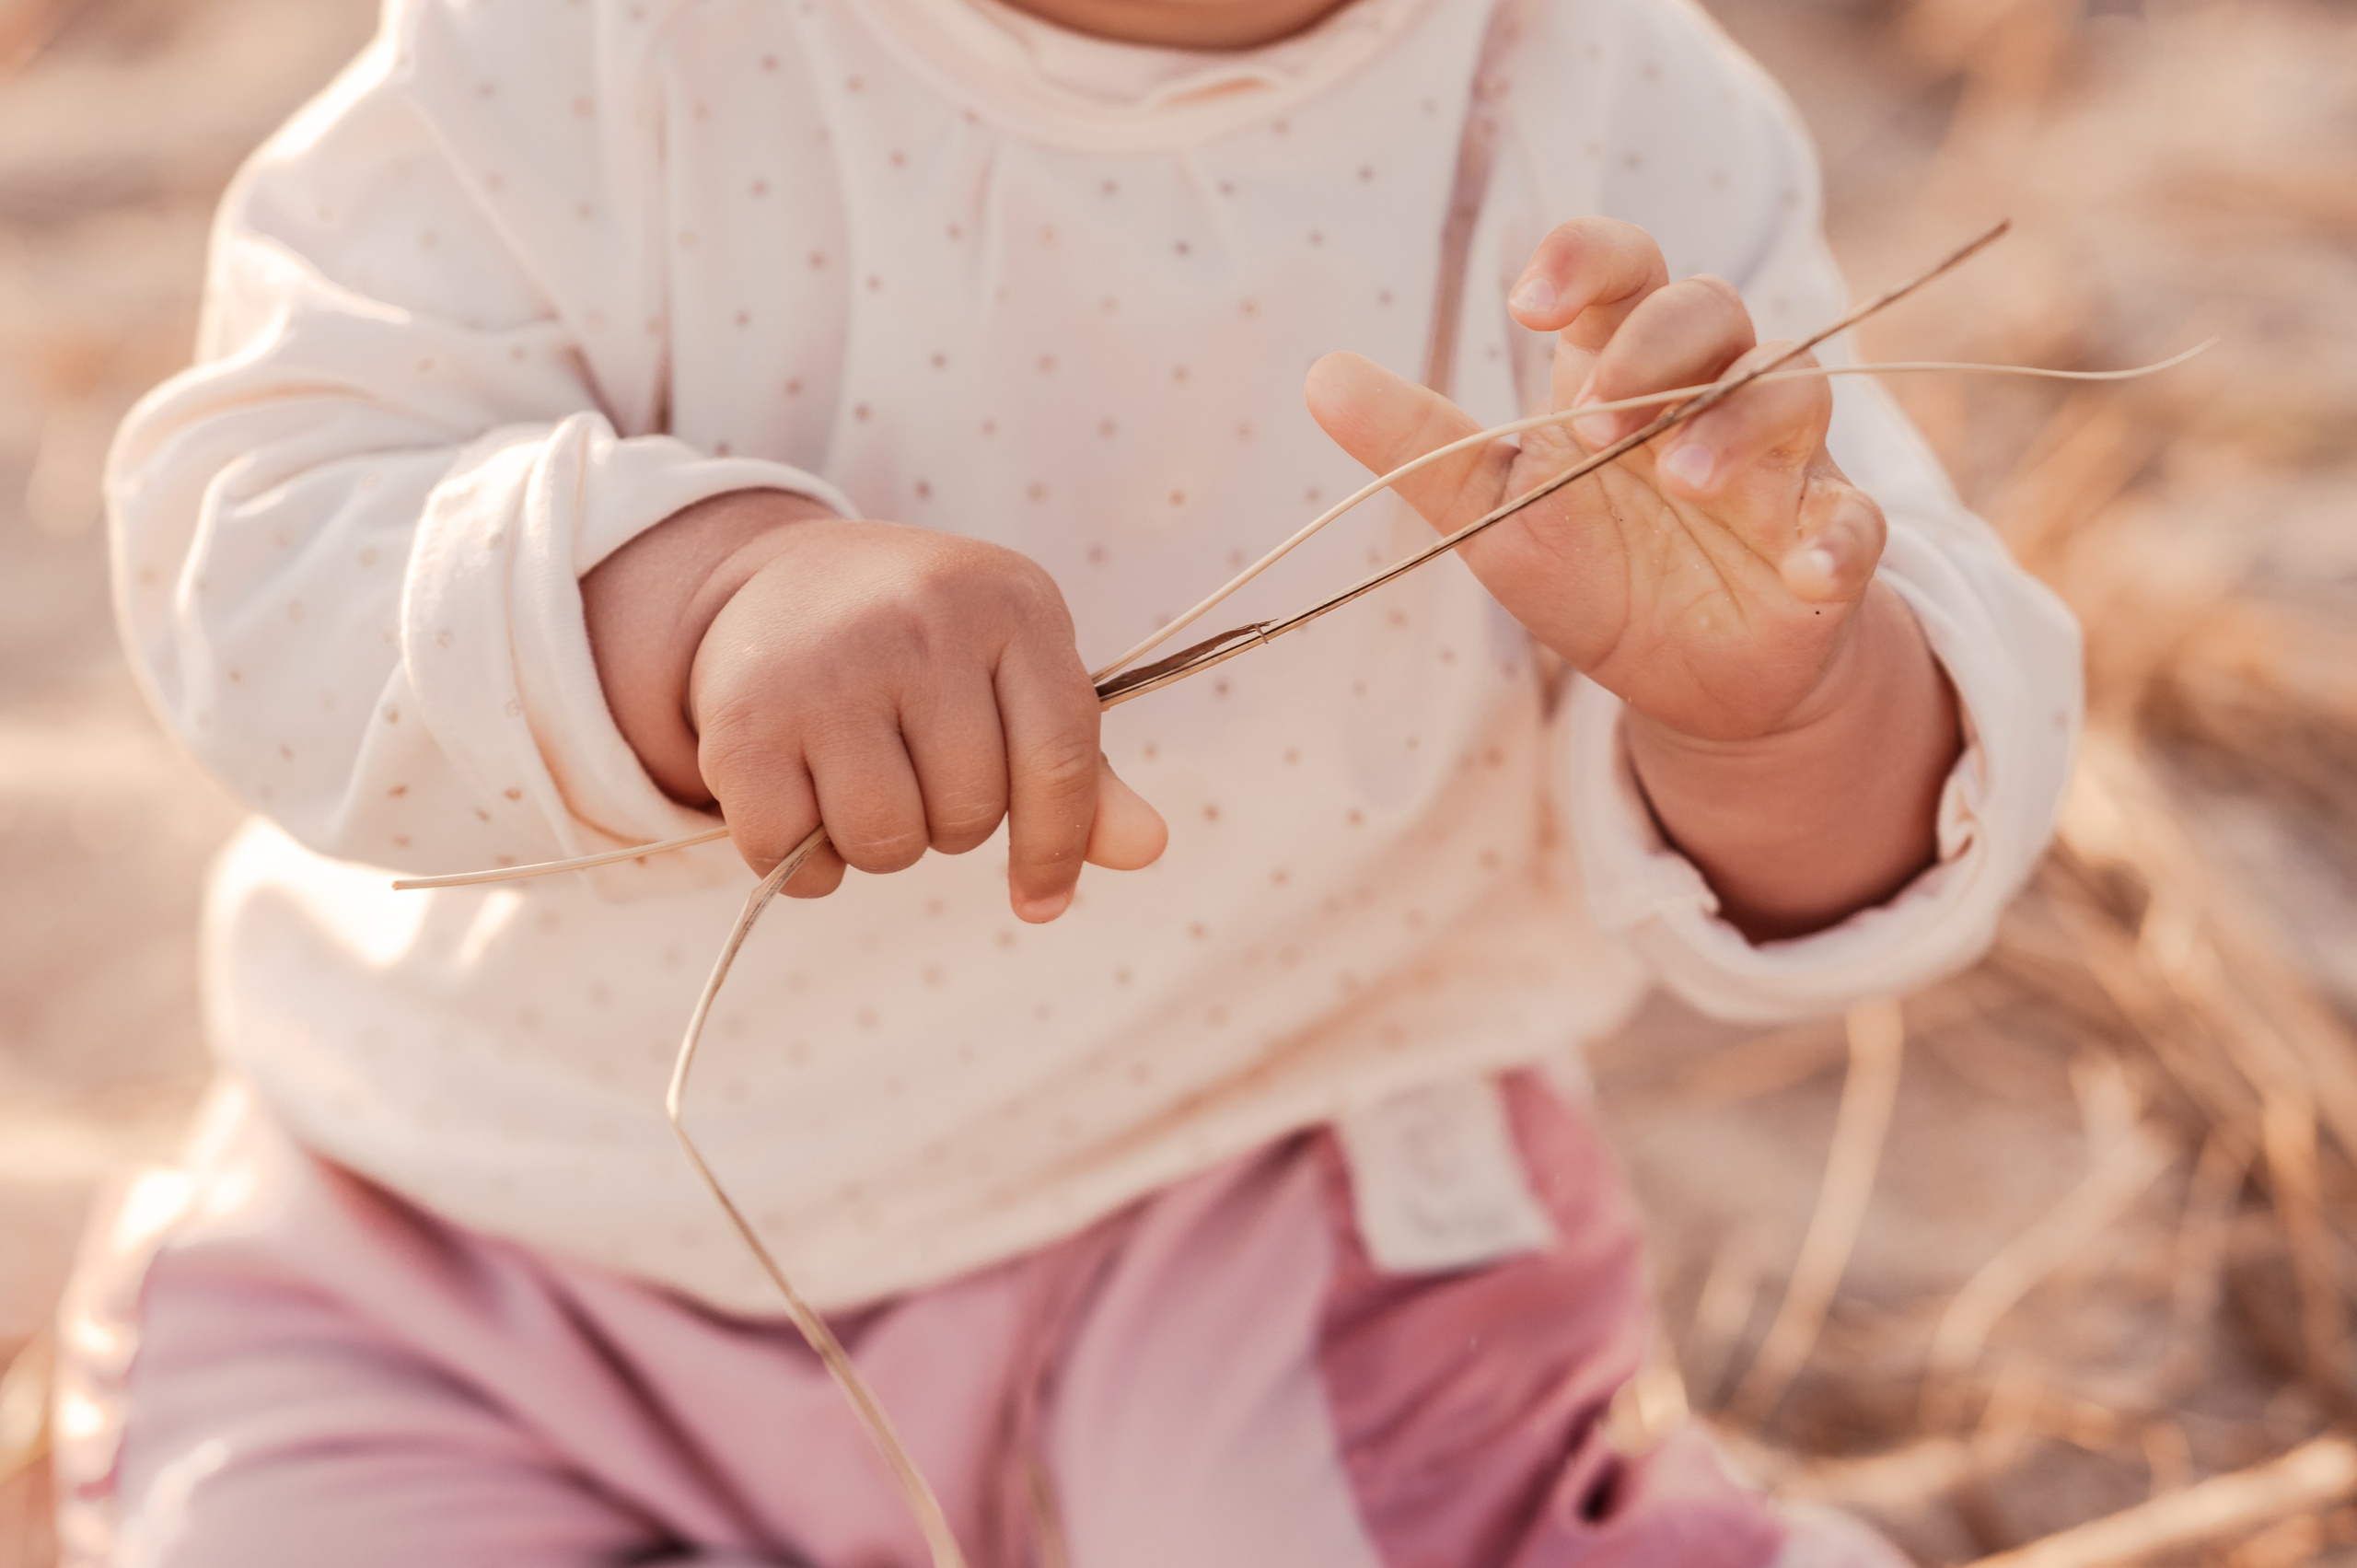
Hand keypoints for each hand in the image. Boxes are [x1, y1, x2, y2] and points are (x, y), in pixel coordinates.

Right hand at [584, 493, 1166, 919]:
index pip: (1060, 758)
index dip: (1057, 847)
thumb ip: (1080, 771)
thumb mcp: (1017, 678)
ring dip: (880, 848)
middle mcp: (921, 621)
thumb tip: (1149, 847)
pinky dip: (803, 866)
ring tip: (866, 788)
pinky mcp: (743, 719)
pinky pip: (790, 853)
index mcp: (1013, 605)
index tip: (1041, 900)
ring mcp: (828, 666)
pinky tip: (804, 808)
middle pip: (969, 811)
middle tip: (920, 777)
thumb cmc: (933, 651)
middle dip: (951, 825)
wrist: (787, 582)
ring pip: (886, 840)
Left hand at [1305, 218, 1959, 936]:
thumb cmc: (1591, 569)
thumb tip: (1320, 376)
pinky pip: (1855, 521)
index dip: (1589, 261)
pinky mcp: (1828, 544)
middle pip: (1714, 310)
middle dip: (1658, 347)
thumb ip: (1419, 447)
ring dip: (1738, 425)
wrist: (1684, 681)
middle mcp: (1711, 393)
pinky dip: (1838, 538)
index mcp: (1623, 367)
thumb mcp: (1493, 511)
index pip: (1625, 270)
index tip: (1528, 303)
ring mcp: (1780, 464)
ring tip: (1679, 475)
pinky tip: (1806, 564)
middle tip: (1592, 413)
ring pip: (1790, 393)